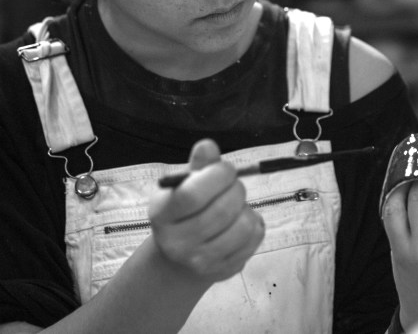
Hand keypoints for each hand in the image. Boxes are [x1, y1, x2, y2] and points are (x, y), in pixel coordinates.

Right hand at [148, 139, 264, 283]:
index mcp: (162, 215)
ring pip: (244, 225)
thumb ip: (197, 166)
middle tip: (233, 185)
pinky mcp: (225, 270)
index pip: (192, 195)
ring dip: (246, 207)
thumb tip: (208, 146)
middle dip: (236, 188)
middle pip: (223, 209)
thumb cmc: (184, 213)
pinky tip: (239, 222)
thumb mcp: (182, 187)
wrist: (179, 260)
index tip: (226, 169)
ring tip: (235, 206)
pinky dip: (255, 222)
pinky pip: (255, 238)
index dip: (217, 175)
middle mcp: (178, 243)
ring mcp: (202, 261)